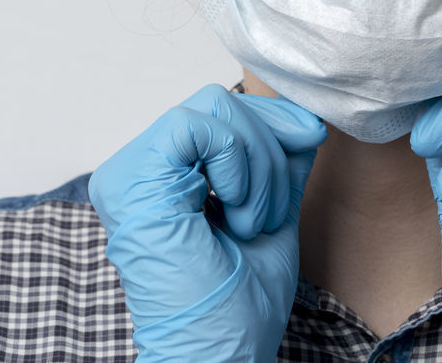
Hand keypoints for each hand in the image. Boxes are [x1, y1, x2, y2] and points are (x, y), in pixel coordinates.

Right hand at [88, 84, 326, 362]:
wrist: (218, 352)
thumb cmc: (238, 300)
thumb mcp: (271, 210)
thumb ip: (280, 162)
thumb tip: (304, 117)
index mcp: (164, 177)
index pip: (222, 111)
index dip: (274, 121)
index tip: (310, 142)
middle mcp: (139, 170)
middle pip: (220, 103)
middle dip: (269, 148)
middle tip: (268, 213)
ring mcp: (130, 173)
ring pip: (214, 107)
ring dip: (257, 164)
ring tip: (251, 222)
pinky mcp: (134, 180)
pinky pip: (197, 125)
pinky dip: (235, 161)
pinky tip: (233, 209)